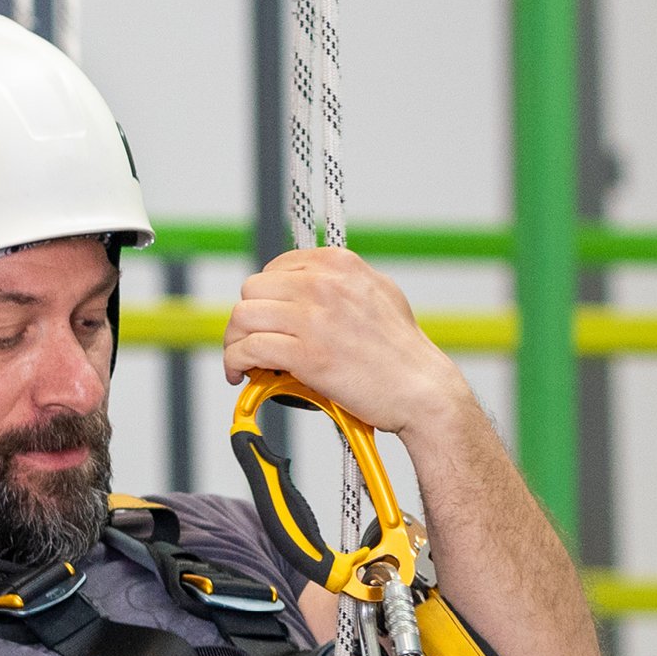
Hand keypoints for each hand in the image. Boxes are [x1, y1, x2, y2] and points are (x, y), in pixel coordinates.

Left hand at [222, 247, 473, 436]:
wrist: (422, 390)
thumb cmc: (403, 352)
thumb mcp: (379, 293)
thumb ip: (343, 283)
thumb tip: (309, 284)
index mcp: (340, 265)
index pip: (275, 268)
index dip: (264, 297)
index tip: (265, 317)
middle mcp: (324, 284)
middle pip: (252, 290)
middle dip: (244, 319)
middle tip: (247, 342)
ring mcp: (314, 318)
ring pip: (243, 317)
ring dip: (234, 341)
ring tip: (242, 362)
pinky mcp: (306, 354)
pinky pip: (249, 349)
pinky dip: (236, 362)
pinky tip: (242, 374)